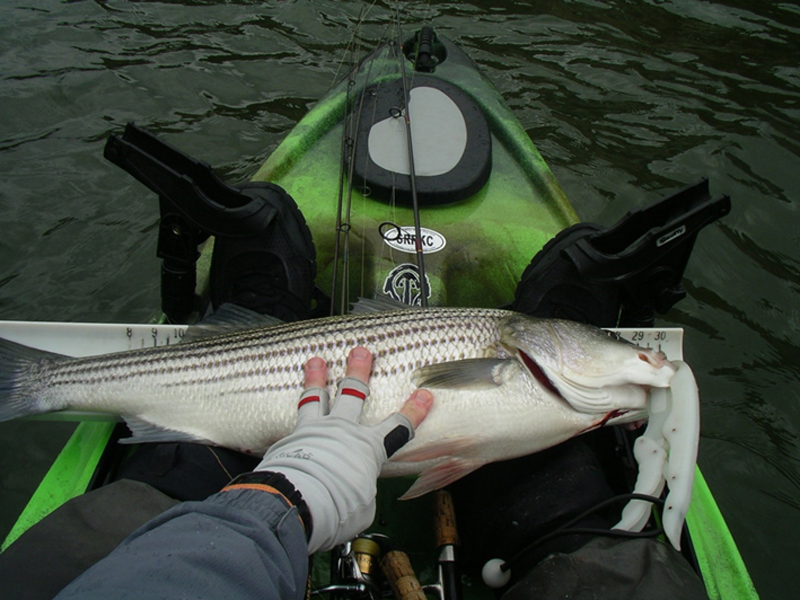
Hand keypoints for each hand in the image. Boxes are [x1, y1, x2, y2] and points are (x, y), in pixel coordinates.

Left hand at [255, 347, 432, 553]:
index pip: (398, 426)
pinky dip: (293, 415)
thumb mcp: (361, 505)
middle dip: (358, 371)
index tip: (423, 395)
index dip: (414, 410)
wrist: (299, 500)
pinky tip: (285, 414)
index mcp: (368, 447)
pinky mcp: (289, 439)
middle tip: (360, 352)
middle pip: (353, 393)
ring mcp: (314, 431)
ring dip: (317, 378)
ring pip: (317, 397)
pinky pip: (293, 421)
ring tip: (315, 361)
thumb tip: (353, 496)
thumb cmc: (337, 506)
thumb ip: (360, 491)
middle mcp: (342, 431)